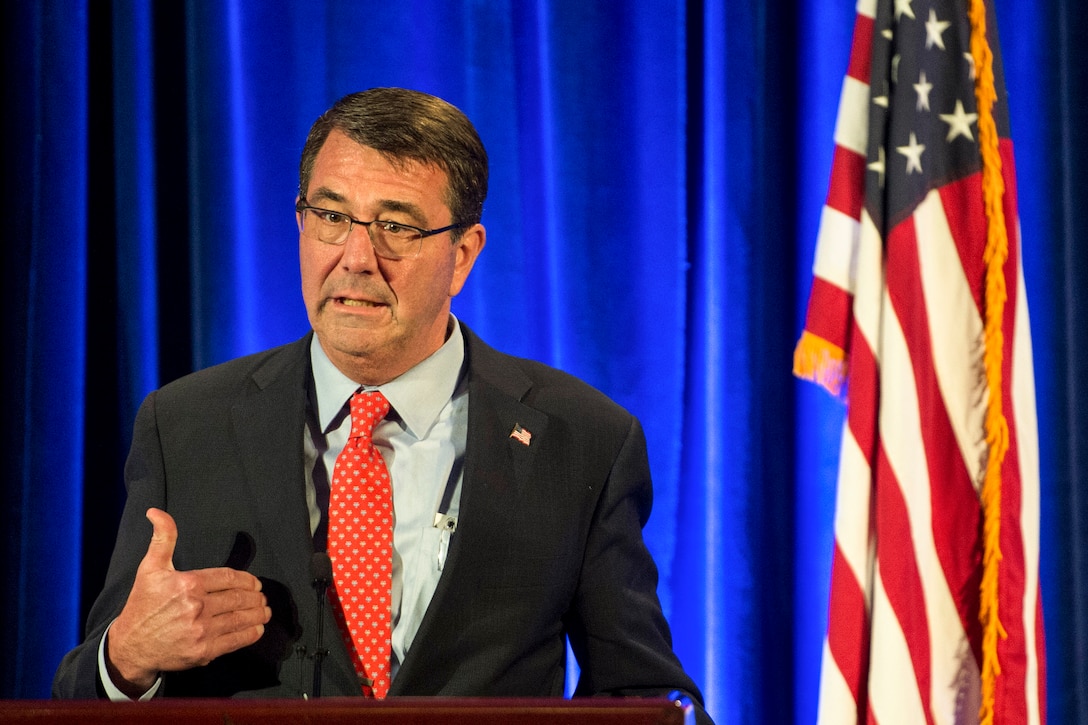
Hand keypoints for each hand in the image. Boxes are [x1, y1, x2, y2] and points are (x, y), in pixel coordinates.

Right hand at [105, 508, 270, 696]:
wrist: (130, 646)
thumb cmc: (143, 604)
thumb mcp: (150, 568)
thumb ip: (163, 539)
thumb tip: (156, 512)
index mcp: (188, 584)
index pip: (229, 578)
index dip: (247, 580)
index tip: (255, 583)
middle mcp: (196, 606)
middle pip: (238, 598)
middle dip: (255, 597)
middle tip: (262, 597)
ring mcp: (201, 630)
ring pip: (240, 618)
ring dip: (258, 614)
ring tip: (265, 611)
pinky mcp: (203, 651)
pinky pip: (235, 640)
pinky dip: (250, 634)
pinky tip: (257, 629)